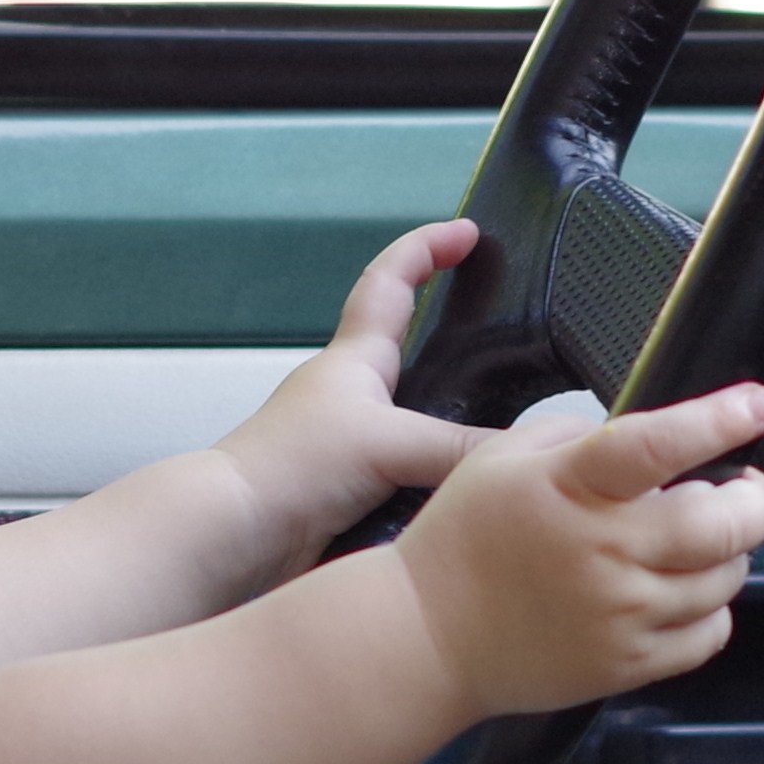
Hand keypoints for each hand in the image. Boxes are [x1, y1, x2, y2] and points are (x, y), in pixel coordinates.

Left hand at [213, 219, 495, 553]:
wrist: (236, 533)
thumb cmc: (292, 467)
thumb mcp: (387, 444)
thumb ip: (459, 447)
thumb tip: (528, 450)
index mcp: (355, 357)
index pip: (391, 280)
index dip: (426, 248)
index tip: (468, 231)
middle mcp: (352, 391)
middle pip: (409, 345)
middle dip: (453, 332)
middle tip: (506, 327)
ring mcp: (350, 441)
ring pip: (417, 415)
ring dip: (456, 417)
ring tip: (510, 425)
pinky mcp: (351, 489)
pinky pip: (412, 470)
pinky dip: (442, 473)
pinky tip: (472, 488)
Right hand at [389, 380, 763, 715]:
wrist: (426, 637)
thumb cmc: (463, 541)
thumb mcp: (503, 457)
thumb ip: (580, 435)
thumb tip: (651, 441)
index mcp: (571, 488)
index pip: (658, 445)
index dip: (718, 422)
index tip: (757, 406)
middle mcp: (604, 551)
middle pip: (724, 525)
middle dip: (754, 501)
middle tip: (744, 490)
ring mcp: (621, 614)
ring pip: (726, 579)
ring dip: (727, 554)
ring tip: (696, 544)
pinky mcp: (628, 664)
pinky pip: (710, 634)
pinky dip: (710, 609)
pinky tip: (680, 593)